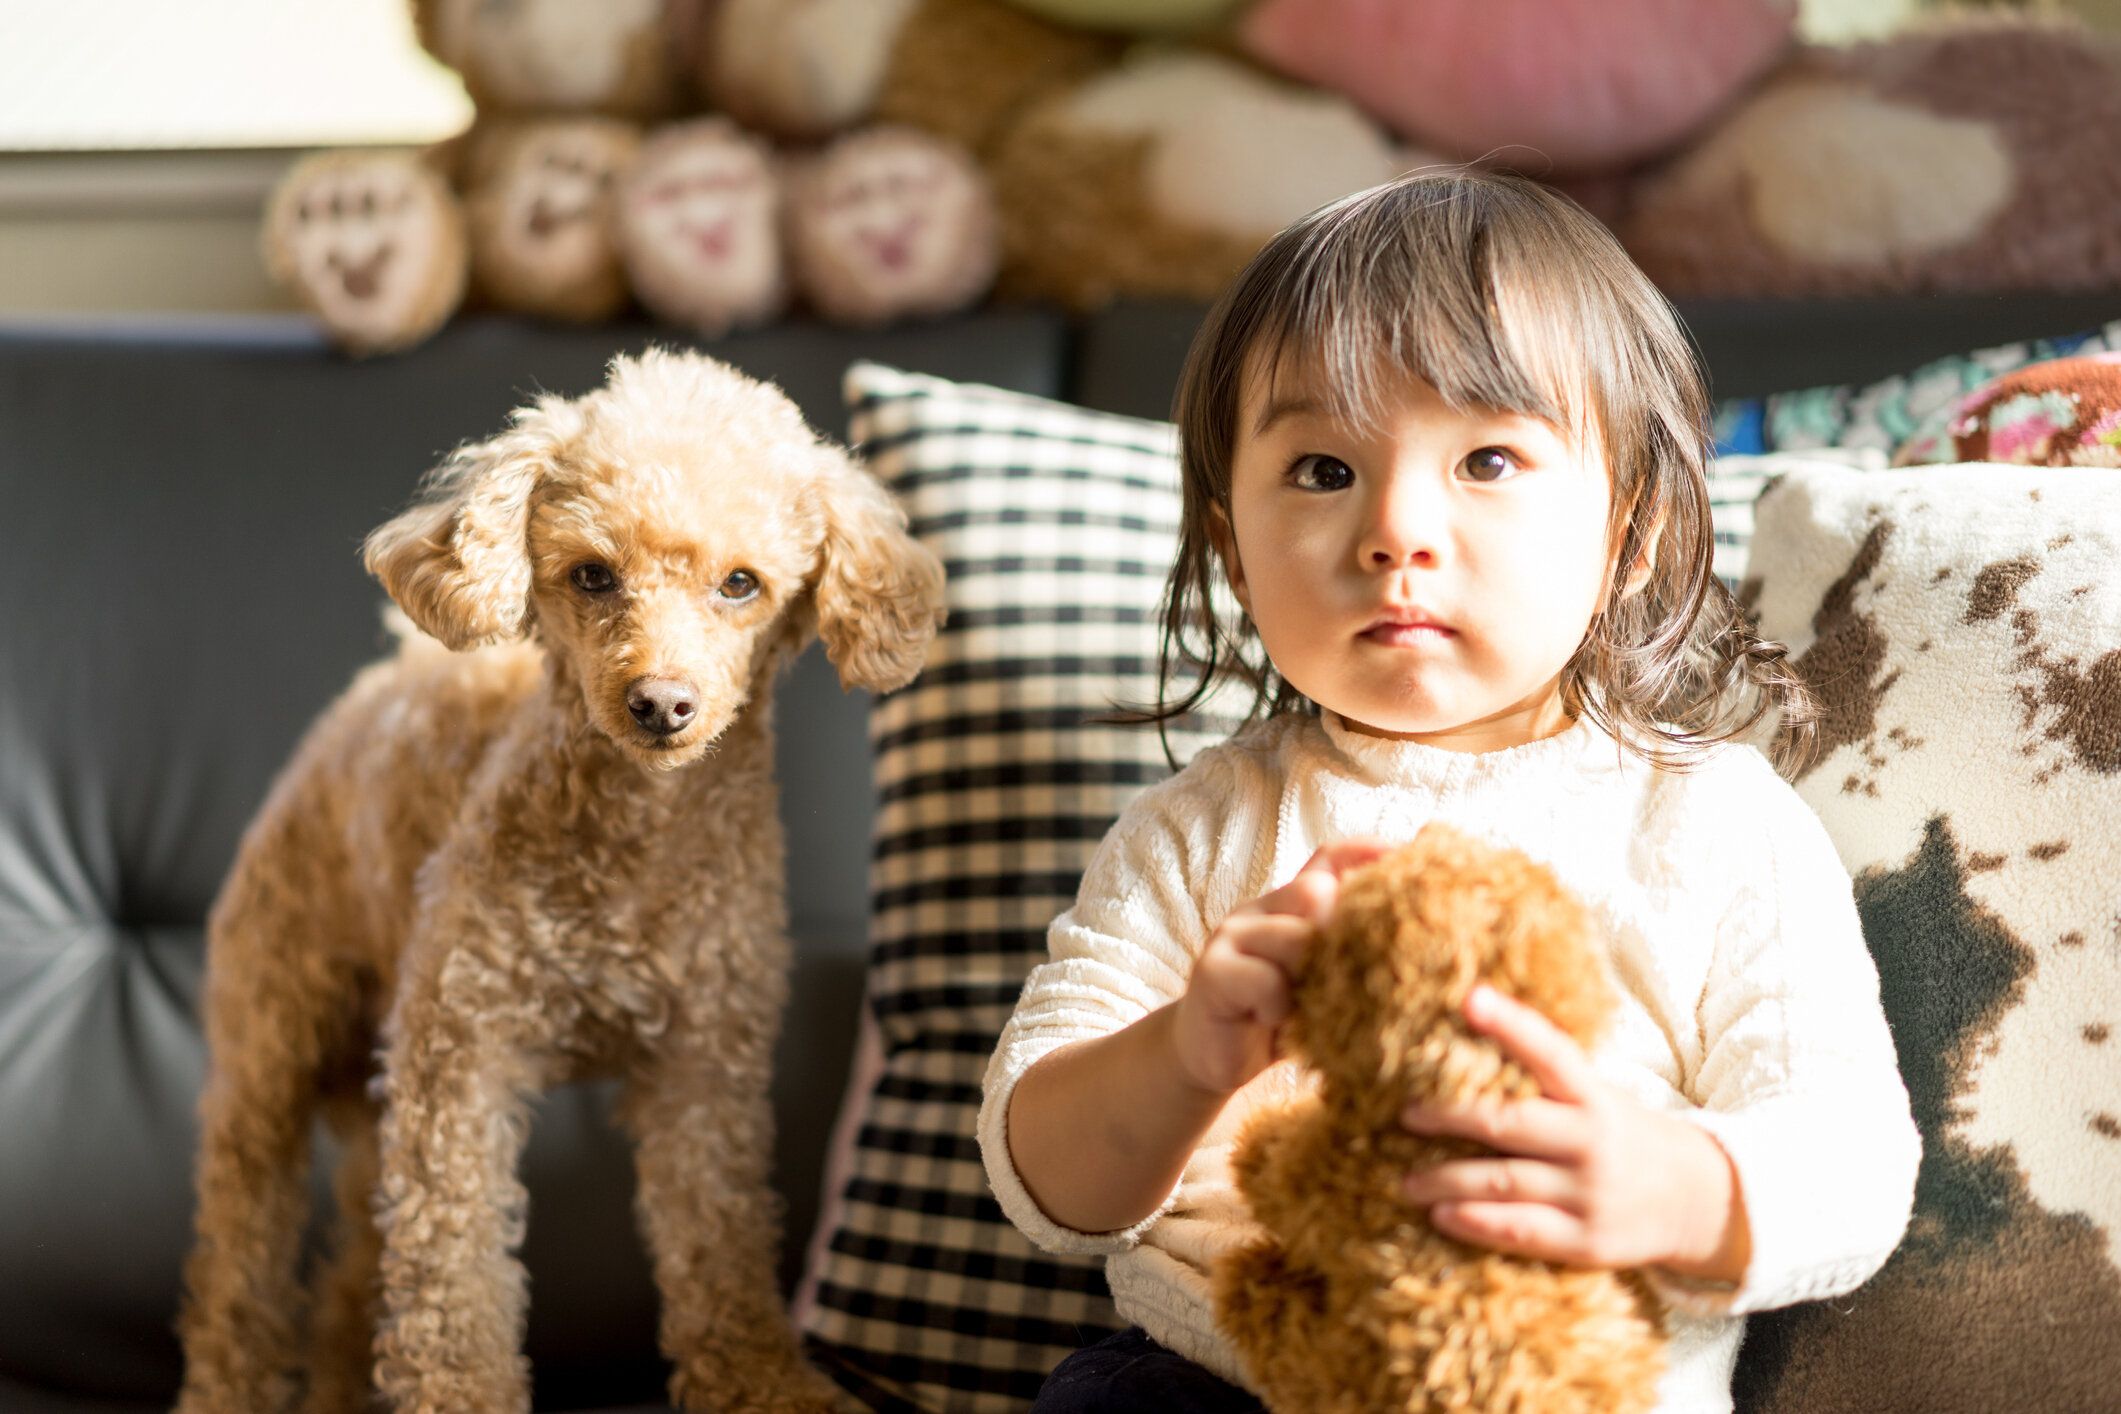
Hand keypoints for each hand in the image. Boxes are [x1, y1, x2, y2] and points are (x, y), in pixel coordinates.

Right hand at [1167, 839, 1391, 1097]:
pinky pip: (1266, 980)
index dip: (1370, 852)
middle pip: (1316, 890)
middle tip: (1352, 978)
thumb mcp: (1324, 982)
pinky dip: (1279, 1005)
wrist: (1212, 1055)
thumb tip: (1424, 933)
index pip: (1331, 857)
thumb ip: (1354, 951)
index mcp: (1291, 903)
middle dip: (1343, 931)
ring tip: (1308, 1008)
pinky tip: (1275, 1021)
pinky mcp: (1213, 970)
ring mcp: (1233, 935)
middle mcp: (1263, 909)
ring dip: (1311, 977)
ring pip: (1294, 936)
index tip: (1414, 857)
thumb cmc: (1279, 1016)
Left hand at [1398, 985, 1751, 1282]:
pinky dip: (1475, 1223)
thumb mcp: (1599, 1095)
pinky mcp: (1587, 1241)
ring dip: (1446, 1180)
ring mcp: (1590, 1193)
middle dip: (1450, 1116)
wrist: (1698, 1201)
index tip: (1470, 997)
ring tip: (1408, 1181)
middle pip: (1509, 1123)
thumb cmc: (1623, 1135)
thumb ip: (1545, 1078)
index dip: (1510, 1023)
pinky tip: (1441, 1215)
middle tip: (1407, 1113)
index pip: (1549, 1051)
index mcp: (1594, 1095)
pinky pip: (1520, 1231)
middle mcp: (1592, 1141)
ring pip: (1504, 1182)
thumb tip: (1471, 1033)